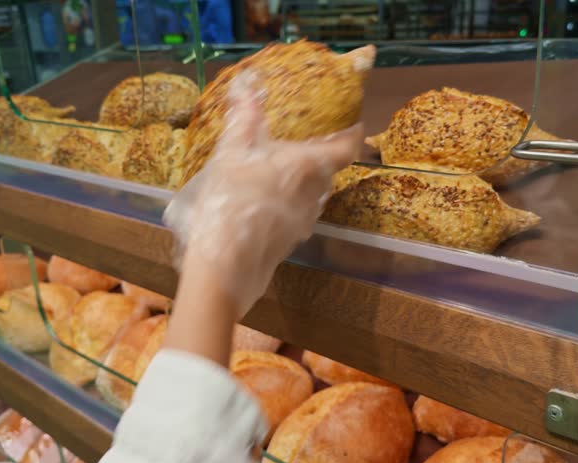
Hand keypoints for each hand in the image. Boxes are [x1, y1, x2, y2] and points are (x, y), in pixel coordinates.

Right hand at [165, 72, 361, 316]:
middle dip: (319, 156)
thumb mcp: (232, 152)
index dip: (353, 132)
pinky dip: (287, 201)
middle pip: (328, 171)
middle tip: (301, 141)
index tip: (353, 122)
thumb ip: (243, 119)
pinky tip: (262, 200)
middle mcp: (316, 194)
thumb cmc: (232, 199)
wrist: (225, 262)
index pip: (347, 147)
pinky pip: (297, 212)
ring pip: (312, 194)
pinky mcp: (291, 240)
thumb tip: (246, 84)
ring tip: (278, 169)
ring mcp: (305, 221)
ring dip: (301, 181)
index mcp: (309, 166)